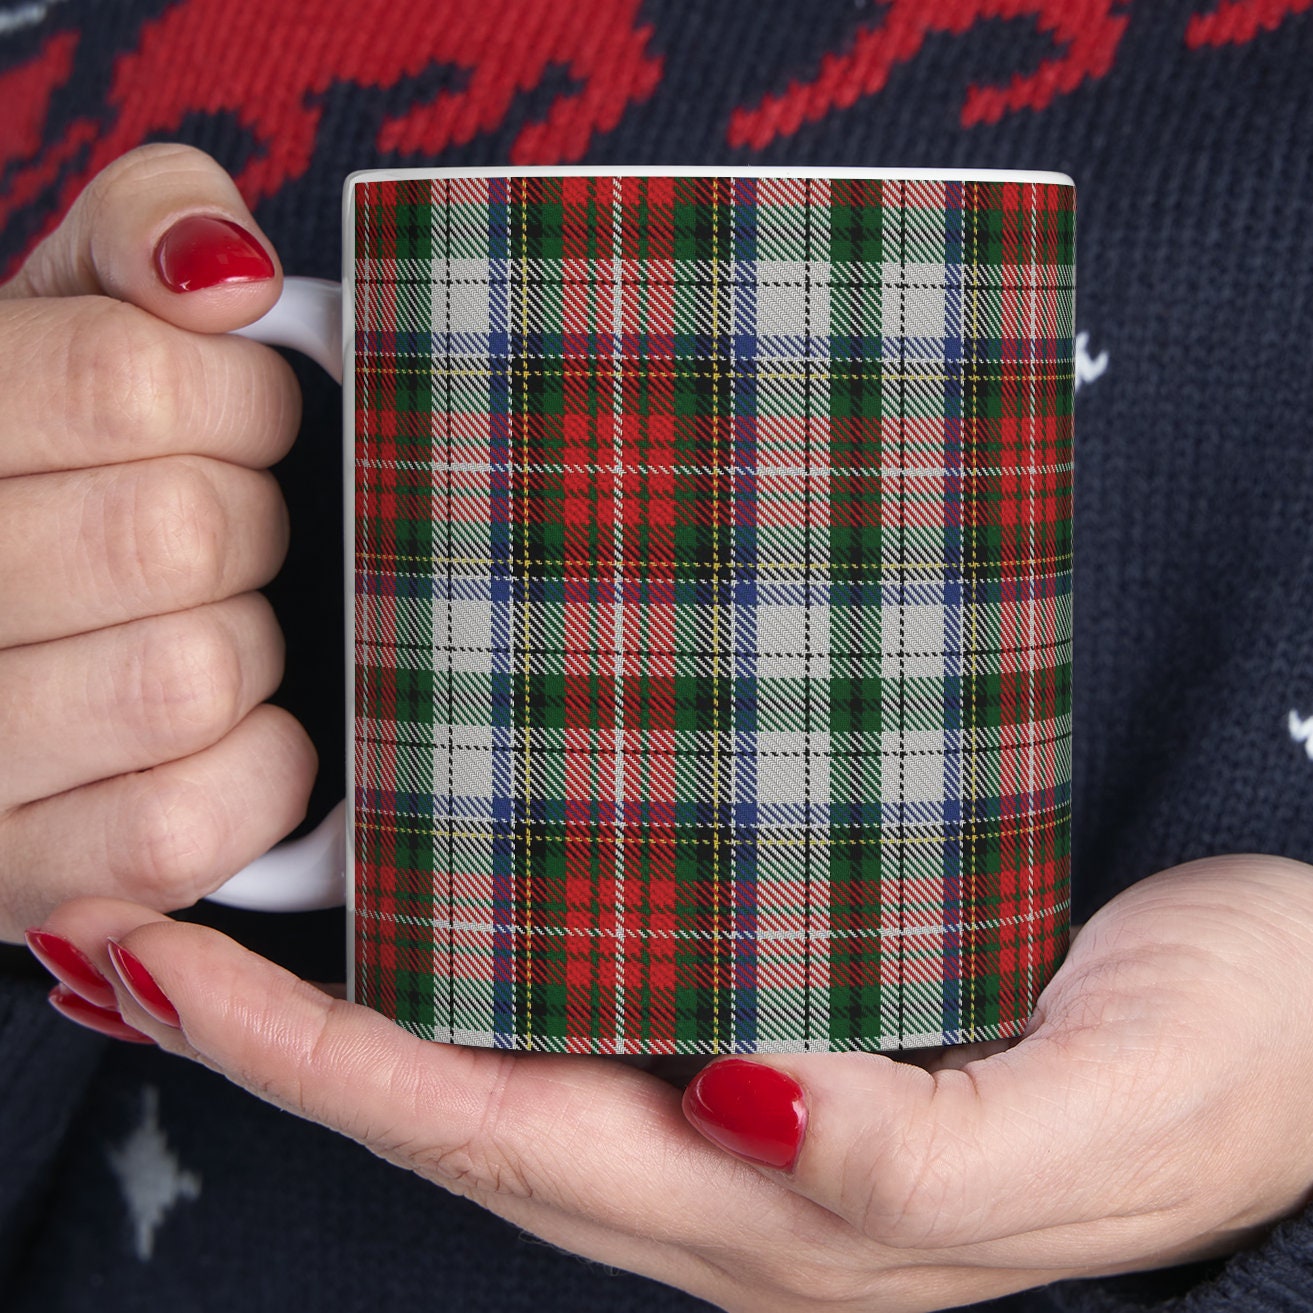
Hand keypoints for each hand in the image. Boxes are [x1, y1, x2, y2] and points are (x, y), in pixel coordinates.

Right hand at [0, 144, 315, 943]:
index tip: (242, 422)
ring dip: (248, 646)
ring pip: (190, 676)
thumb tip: (228, 274)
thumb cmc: (51, 460)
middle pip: (178, 534)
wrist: (7, 637)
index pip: (130, 384)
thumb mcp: (67, 307)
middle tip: (222, 532)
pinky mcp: (15, 875)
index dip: (240, 401)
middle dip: (246, 523)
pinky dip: (256, 770)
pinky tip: (229, 727)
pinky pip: (191, 822)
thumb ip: (140, 232)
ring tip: (205, 626)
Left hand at [36, 853, 1312, 1309]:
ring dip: (357, 992)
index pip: (488, 1130)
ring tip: (222, 905)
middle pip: (454, 1097)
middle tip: (119, 918)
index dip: (310, 1058)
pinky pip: (596, 988)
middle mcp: (734, 1165)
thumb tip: (741, 1102)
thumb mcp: (1098, 1122)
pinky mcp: (799, 1006)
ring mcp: (755, 1094)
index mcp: (779, 1214)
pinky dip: (485, 948)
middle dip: (273, 1026)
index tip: (154, 959)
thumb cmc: (1232, 1071)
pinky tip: (446, 886)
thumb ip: (916, 1157)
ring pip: (507, 1049)